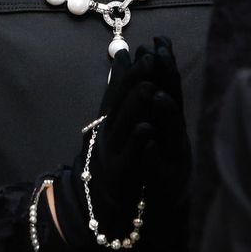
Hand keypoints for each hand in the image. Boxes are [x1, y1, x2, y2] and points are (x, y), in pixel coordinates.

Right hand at [51, 39, 191, 251]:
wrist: (100, 203)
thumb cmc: (114, 156)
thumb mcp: (116, 120)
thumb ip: (119, 90)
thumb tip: (123, 53)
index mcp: (111, 118)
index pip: (120, 88)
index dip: (133, 68)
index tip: (147, 48)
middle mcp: (108, 131)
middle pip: (120, 101)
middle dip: (134, 79)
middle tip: (149, 58)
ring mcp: (112, 152)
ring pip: (123, 125)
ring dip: (136, 104)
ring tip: (150, 86)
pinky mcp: (120, 175)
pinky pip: (129, 157)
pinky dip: (137, 142)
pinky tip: (147, 129)